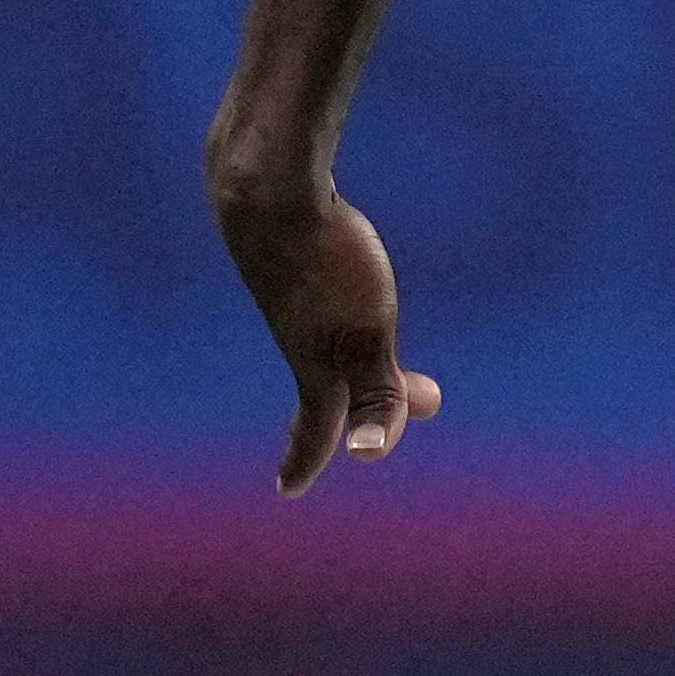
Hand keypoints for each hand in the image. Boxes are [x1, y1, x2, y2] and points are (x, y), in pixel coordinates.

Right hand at [217, 174, 443, 494]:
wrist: (268, 186)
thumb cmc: (323, 264)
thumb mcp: (365, 335)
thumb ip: (374, 392)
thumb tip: (368, 454)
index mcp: (315, 359)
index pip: (315, 422)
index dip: (303, 459)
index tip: (288, 490)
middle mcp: (299, 330)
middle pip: (338, 381)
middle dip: (370, 405)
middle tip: (406, 409)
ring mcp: (294, 290)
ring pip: (334, 336)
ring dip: (369, 355)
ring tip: (389, 350)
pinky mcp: (297, 253)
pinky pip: (326, 293)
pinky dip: (350, 305)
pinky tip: (349, 274)